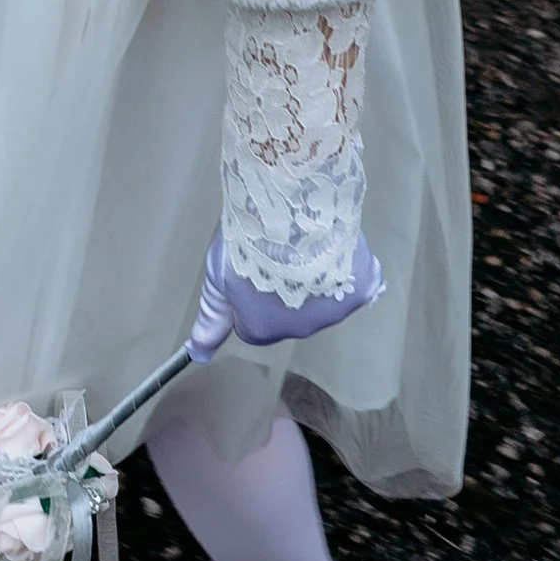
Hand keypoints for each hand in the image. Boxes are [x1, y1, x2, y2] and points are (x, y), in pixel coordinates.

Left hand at [201, 227, 385, 347]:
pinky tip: (333, 245)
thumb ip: (212, 319)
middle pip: (289, 311)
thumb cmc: (246, 240)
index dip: (250, 291)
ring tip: (303, 242)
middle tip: (275, 250)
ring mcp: (333, 312)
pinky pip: (354, 283)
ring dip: (313, 276)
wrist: (288, 206)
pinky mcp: (361, 290)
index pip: (254, 320)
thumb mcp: (217, 277)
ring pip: (321, 297)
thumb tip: (198, 354)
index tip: (250, 266)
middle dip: (283, 285)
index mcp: (262, 329)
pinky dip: (346, 267)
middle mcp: (300, 330)